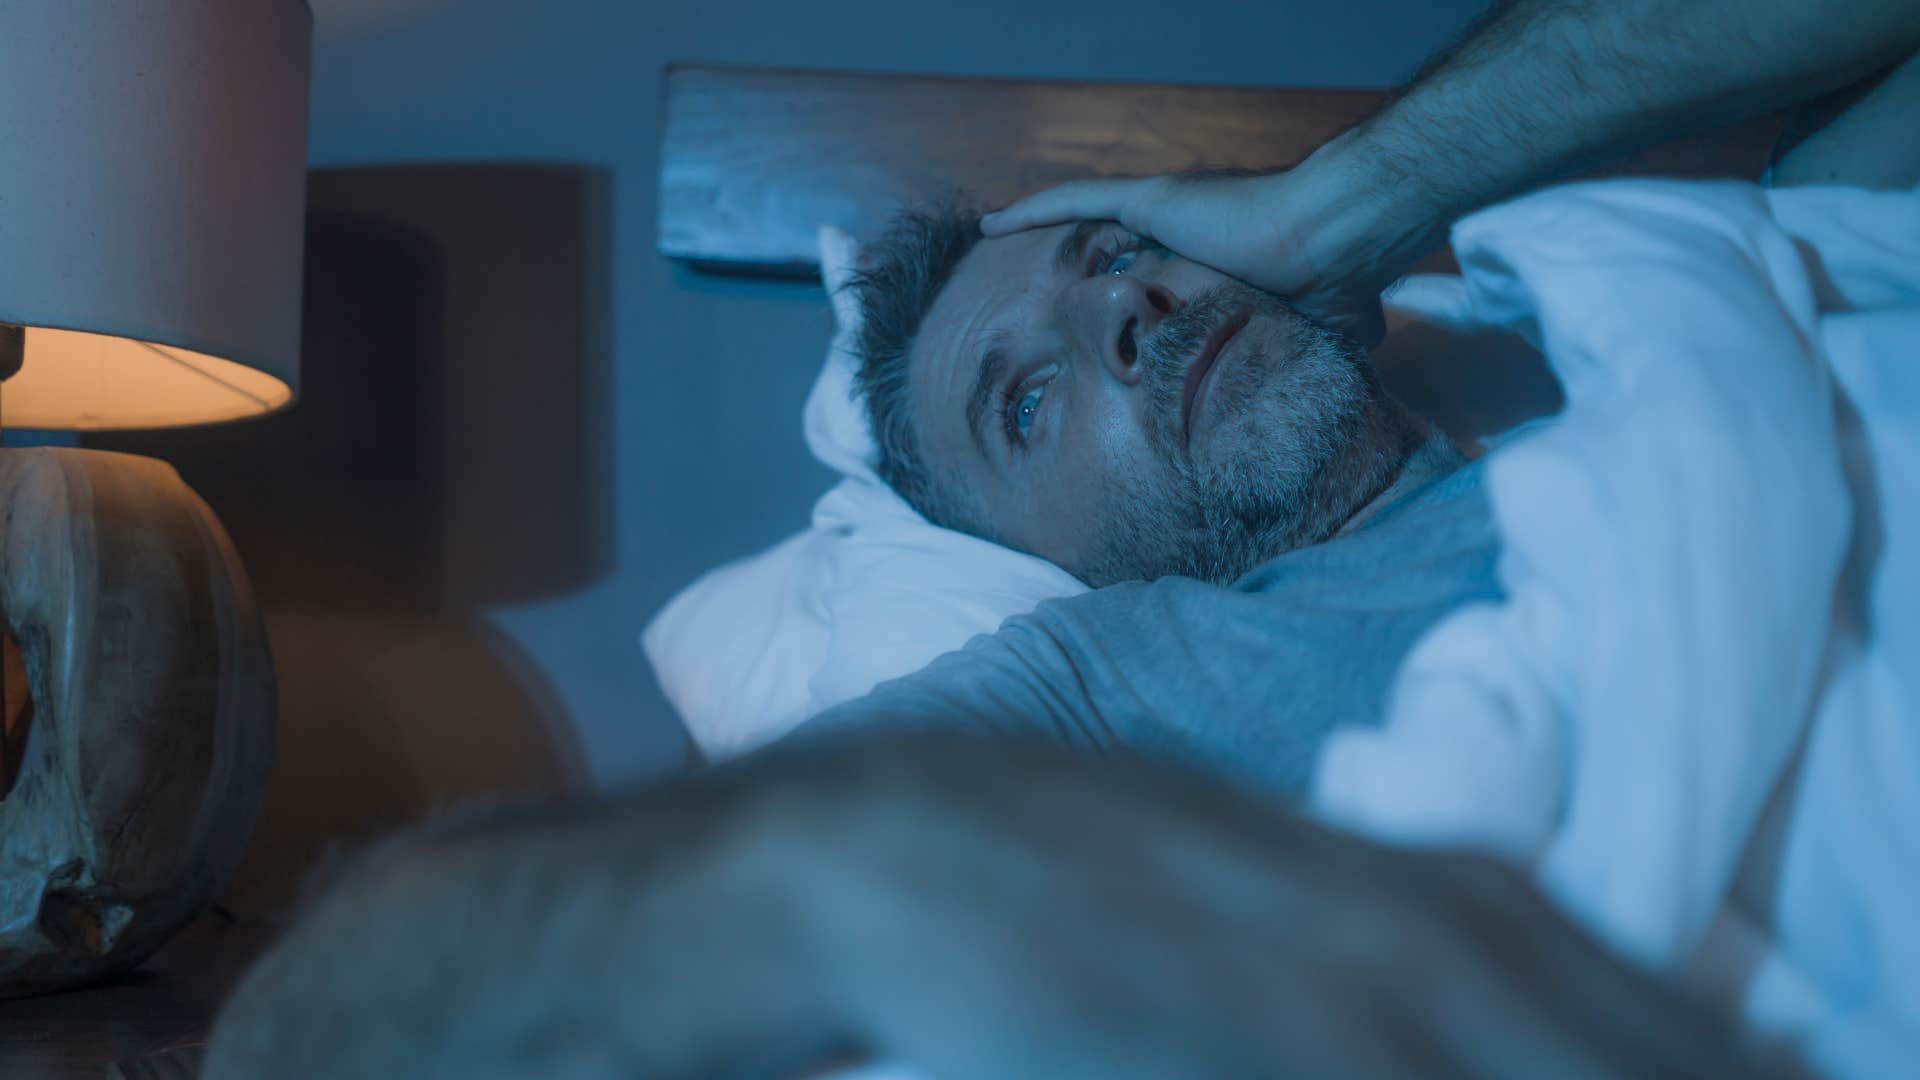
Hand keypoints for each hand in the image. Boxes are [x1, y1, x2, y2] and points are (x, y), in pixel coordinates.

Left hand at [982, 135, 1441, 349]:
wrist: (1337, 242)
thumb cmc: (1334, 287)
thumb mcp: (1314, 333)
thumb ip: (1298, 353)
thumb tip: (1317, 392)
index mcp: (1212, 260)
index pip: (1151, 278)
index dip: (1122, 297)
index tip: (1097, 327)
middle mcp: (1184, 230)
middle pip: (1110, 253)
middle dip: (1068, 274)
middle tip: (1026, 308)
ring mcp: (1168, 209)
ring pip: (1084, 222)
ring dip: (1039, 234)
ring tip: (993, 248)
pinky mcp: (1155, 198)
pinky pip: (1079, 200)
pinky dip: (1034, 210)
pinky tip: (992, 224)